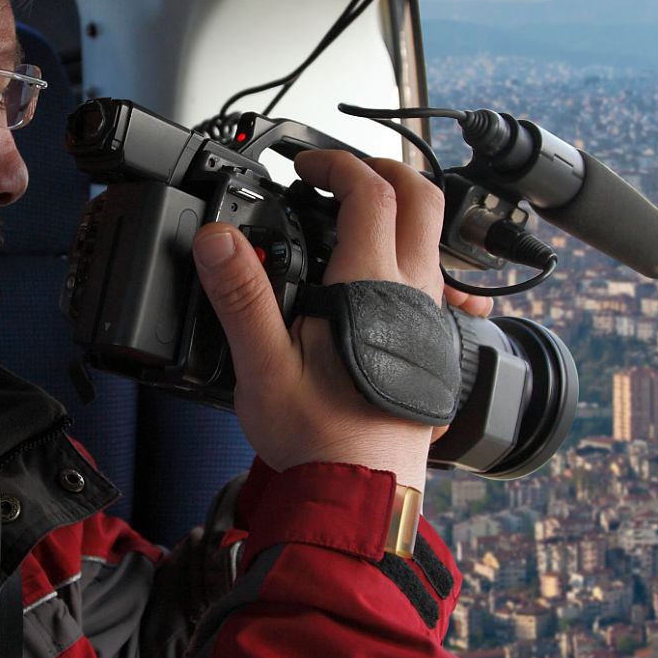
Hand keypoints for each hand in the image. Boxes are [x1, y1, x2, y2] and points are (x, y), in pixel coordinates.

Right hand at [192, 150, 445, 489]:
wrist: (360, 495)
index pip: (370, 193)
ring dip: (404, 211)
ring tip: (360, 216)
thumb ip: (240, 296)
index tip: (307, 164)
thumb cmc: (319, 441)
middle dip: (385, 169)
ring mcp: (431, 320)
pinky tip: (388, 279)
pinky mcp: (434, 346)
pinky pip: (440, 283)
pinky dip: (417, 258)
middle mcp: (414, 295)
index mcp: (372, 286)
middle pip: (423, 200)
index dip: (337, 162)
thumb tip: (217, 239)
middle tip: (345, 170)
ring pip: (435, 240)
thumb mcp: (263, 366)